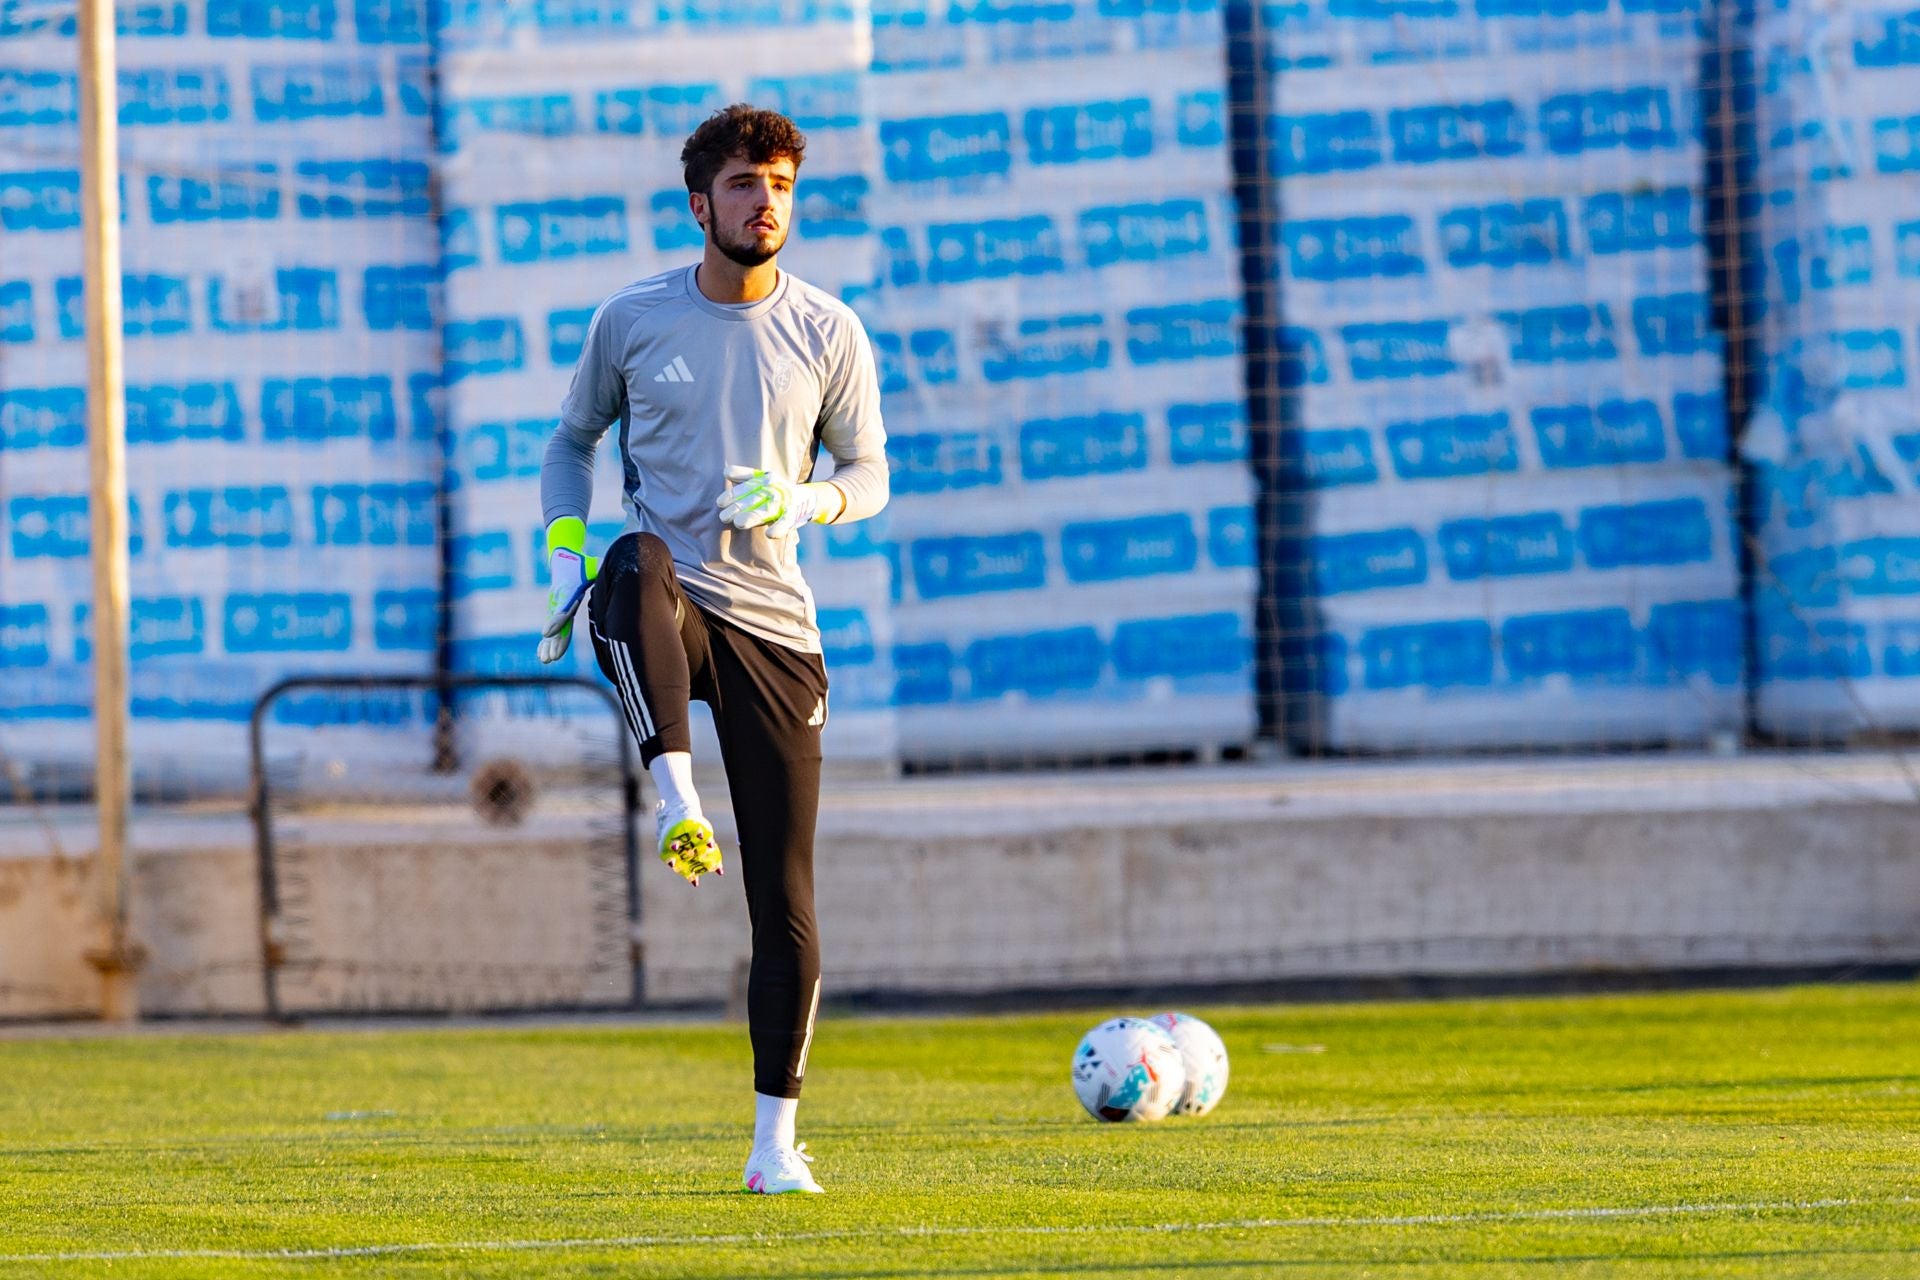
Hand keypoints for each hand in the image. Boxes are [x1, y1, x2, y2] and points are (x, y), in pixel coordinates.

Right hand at [537, 518, 595, 663]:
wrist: (562, 557)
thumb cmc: (581, 563)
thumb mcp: (592, 564)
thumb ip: (599, 567)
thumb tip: (615, 565)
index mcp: (568, 592)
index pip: (562, 608)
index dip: (555, 620)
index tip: (546, 633)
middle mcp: (559, 601)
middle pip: (556, 624)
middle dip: (554, 641)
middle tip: (552, 657)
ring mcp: (555, 607)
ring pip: (553, 629)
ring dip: (549, 645)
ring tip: (546, 660)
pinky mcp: (555, 611)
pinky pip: (552, 629)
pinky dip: (547, 642)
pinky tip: (543, 655)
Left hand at [715, 464, 840, 538]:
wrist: (808, 499)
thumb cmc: (779, 490)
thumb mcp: (764, 478)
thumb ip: (745, 475)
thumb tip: (725, 472)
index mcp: (766, 480)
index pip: (746, 487)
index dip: (732, 495)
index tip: (719, 503)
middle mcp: (775, 489)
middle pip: (753, 499)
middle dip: (738, 507)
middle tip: (723, 517)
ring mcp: (785, 502)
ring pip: (766, 510)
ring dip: (753, 516)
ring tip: (740, 523)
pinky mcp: (794, 515)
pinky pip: (786, 522)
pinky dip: (779, 528)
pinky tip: (771, 534)